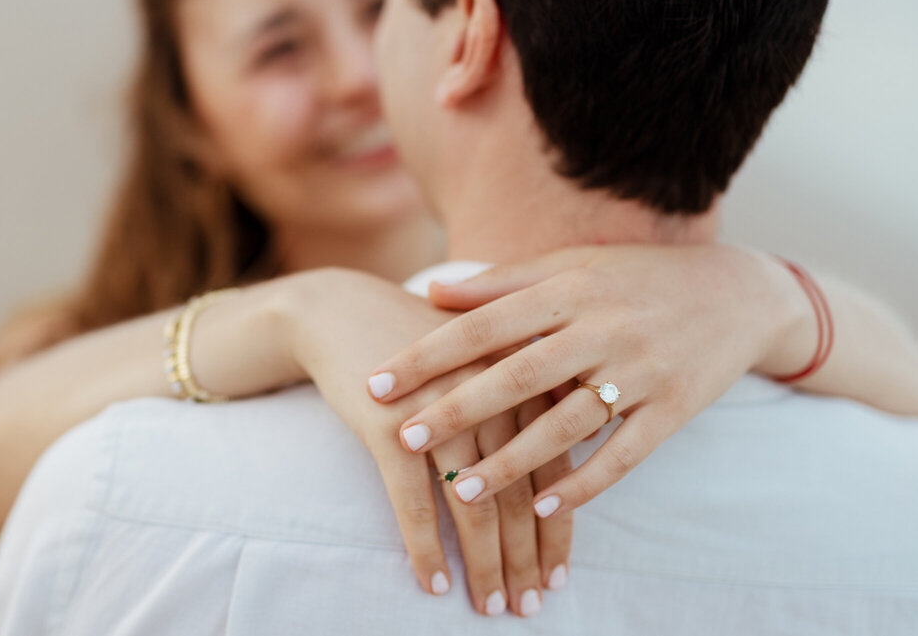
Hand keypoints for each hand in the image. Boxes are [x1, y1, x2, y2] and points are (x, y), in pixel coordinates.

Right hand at [279, 268, 572, 615]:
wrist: (343, 311)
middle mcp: (491, 395)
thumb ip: (530, 402)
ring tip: (489, 607)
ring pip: (473, 506)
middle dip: (524, 559)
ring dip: (483, 565)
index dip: (557, 529)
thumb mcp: (485, 361)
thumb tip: (574, 462)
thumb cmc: (422, 345)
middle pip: (518, 495)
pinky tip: (433, 583)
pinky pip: (414, 502)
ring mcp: (441, 411)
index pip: (553, 469)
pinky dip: (425, 548)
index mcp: (521, 379)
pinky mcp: (391, 426)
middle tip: (528, 608)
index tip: (558, 577)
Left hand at [366, 245, 807, 518]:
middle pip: (517, 375)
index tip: (376, 383)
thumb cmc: (638, 277)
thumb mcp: (573, 265)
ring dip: (510, 462)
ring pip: (565, 424)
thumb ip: (503, 282)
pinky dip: (582, 483)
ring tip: (459, 492)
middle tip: (402, 440)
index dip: (427, 355)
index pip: (483, 324)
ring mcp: (642, 370)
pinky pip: (623, 455)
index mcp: (570, 287)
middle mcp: (604, 327)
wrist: (740, 293)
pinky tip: (540, 507)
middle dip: (455, 411)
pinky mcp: (673, 409)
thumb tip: (432, 292)